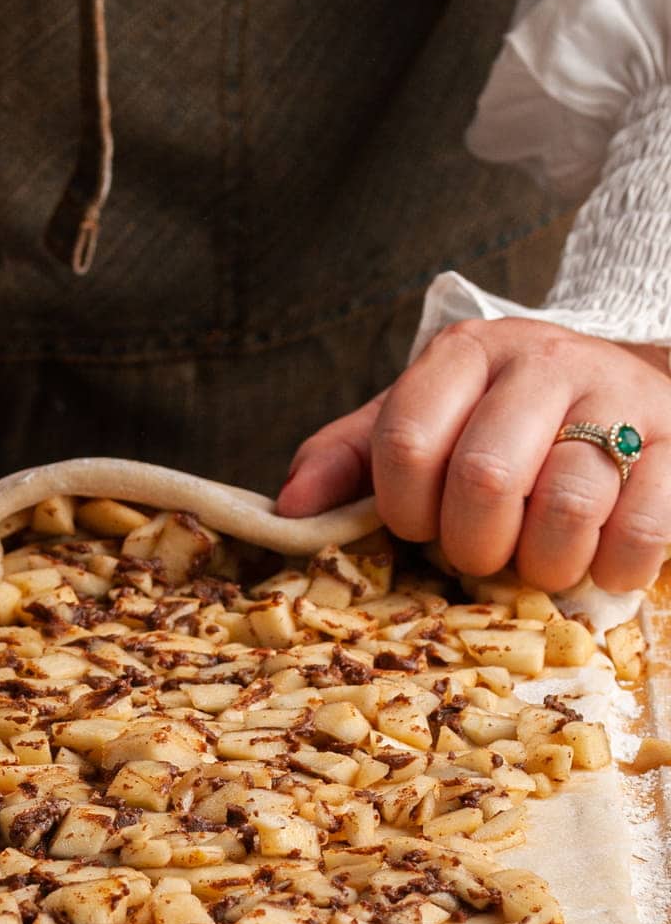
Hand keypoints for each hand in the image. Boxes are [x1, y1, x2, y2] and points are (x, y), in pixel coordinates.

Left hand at [276, 319, 670, 592]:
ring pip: (566, 504)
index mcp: (464, 356)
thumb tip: (288, 509)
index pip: (405, 439)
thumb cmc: (505, 424)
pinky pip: (644, 524)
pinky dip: (615, 567)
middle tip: (483, 556)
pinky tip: (602, 567)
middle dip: (473, 545)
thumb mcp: (423, 424)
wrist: (626, 390)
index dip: (405, 508)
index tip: (420, 527)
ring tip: (542, 563)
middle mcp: (542, 362)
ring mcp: (618, 397)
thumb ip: (351, 460)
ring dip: (544, 564)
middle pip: (484, 476)